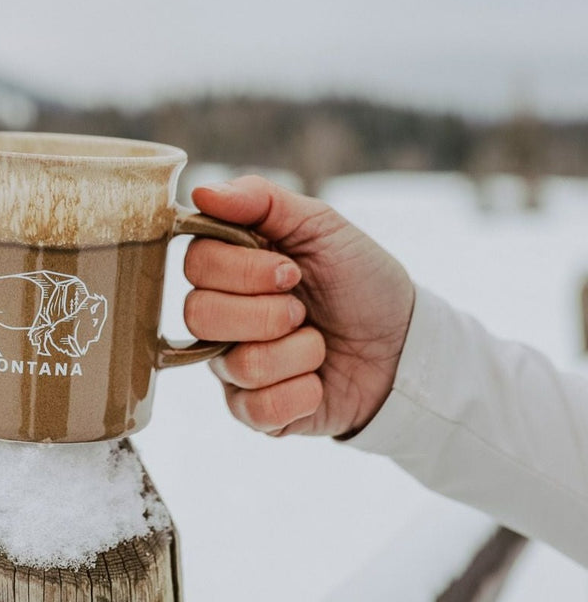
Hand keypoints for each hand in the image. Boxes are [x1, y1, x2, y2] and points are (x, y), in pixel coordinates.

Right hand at [183, 176, 415, 437]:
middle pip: (199, 315)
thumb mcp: (320, 225)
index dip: (243, 270)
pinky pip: (254, 409)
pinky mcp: (253, 411)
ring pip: (235, 364)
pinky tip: (318, 382)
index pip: (195, 265)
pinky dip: (301, 393)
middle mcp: (221, 316)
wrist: (406, 345)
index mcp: (229, 268)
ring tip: (318, 344)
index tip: (292, 270)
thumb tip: (199, 190)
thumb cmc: (360, 280)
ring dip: (297, 352)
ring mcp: (232, 365)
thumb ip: (259, 200)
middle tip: (303, 309)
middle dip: (268, 313)